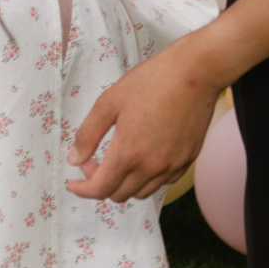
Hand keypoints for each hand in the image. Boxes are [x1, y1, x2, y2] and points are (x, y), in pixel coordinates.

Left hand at [65, 37, 225, 201]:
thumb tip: (75, 159)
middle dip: (101, 183)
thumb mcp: (109, 103)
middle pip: (119, 195)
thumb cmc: (150, 82)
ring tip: (119, 158)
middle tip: (95, 160)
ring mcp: (172, 166)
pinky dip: (147, 178)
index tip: (73, 183)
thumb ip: (88, 135)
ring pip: (142, 193)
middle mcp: (151, 167)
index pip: (100, 189)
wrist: (195, 73)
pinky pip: (163, 182)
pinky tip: (143, 157)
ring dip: (124, 183)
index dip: (82, 190)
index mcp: (128, 153)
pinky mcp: (188, 160)